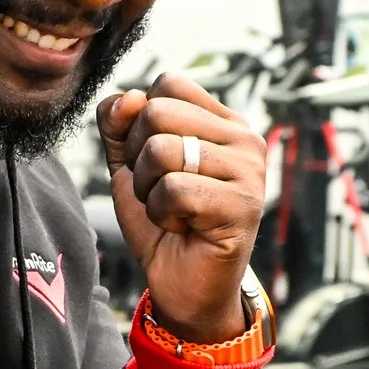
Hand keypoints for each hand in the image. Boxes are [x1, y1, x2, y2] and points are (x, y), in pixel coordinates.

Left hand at [97, 72, 266, 339]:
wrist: (182, 284)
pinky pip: (173, 190)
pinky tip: (183, 227)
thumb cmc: (162, 222)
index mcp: (222, 121)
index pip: (168, 84)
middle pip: (157, 113)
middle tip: (159, 192)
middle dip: (138, 160)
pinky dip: (161, 214)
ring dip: (148, 190)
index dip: (138, 121)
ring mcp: (249, 170)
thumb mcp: (130, 166)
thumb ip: (119, 126)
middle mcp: (244, 138)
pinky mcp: (243, 205)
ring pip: (161, 150)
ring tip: (172, 211)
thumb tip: (128, 98)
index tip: (151, 162)